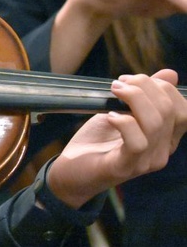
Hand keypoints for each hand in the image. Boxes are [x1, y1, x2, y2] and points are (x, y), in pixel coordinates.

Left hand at [47, 69, 186, 207]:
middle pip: (169, 110)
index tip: (131, 80)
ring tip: (113, 92)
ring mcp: (145, 161)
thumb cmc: (96, 140)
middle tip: (118, 83)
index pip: (183, 109)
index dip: (162, 87)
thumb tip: (171, 74)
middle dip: (144, 86)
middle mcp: (162, 151)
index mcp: (165, 137)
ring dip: (133, 98)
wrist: (71, 171)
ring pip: (155, 123)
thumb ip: (145, 96)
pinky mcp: (124, 167)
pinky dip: (124, 122)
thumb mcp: (121, 111)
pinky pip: (137, 142)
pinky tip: (109, 115)